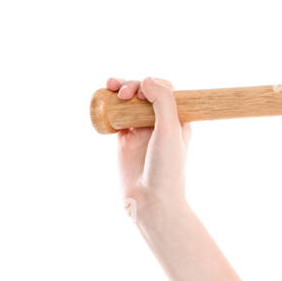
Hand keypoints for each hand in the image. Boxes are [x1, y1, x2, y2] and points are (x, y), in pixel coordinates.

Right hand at [108, 76, 191, 221]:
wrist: (151, 201)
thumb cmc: (167, 168)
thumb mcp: (170, 131)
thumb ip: (162, 102)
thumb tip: (147, 79)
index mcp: (177, 119)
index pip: (165, 90)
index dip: (151, 84)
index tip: (142, 91)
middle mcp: (159, 123)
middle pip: (144, 94)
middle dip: (132, 86)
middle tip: (123, 92)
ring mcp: (140, 131)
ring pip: (128, 103)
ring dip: (118, 91)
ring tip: (109, 86)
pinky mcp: (124, 141)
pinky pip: (115, 117)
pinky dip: (108, 107)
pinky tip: (103, 102)